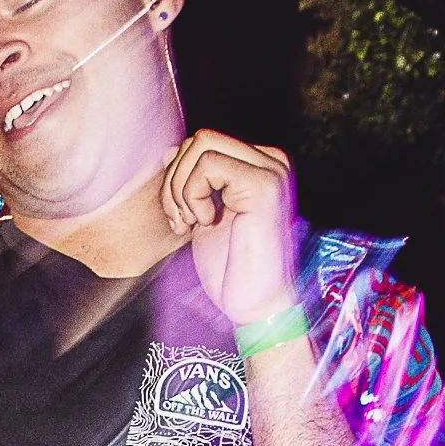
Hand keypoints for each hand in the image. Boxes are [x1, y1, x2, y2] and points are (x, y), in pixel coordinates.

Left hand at [159, 130, 299, 331]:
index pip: (203, 143)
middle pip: (200, 138)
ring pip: (201, 145)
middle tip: (181, 222)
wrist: (258, 307)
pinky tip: (206, 224)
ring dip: (181, 189)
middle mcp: (271, 161)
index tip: (181, 218)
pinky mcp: (265, 184)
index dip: (178, 176)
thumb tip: (172, 151)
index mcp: (259, 166)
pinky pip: (208, 164)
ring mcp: (271, 169)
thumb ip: (193, 182)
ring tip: (191, 224)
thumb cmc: (232, 269)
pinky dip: (194, 195)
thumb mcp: (203, 215)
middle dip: (175, 180)